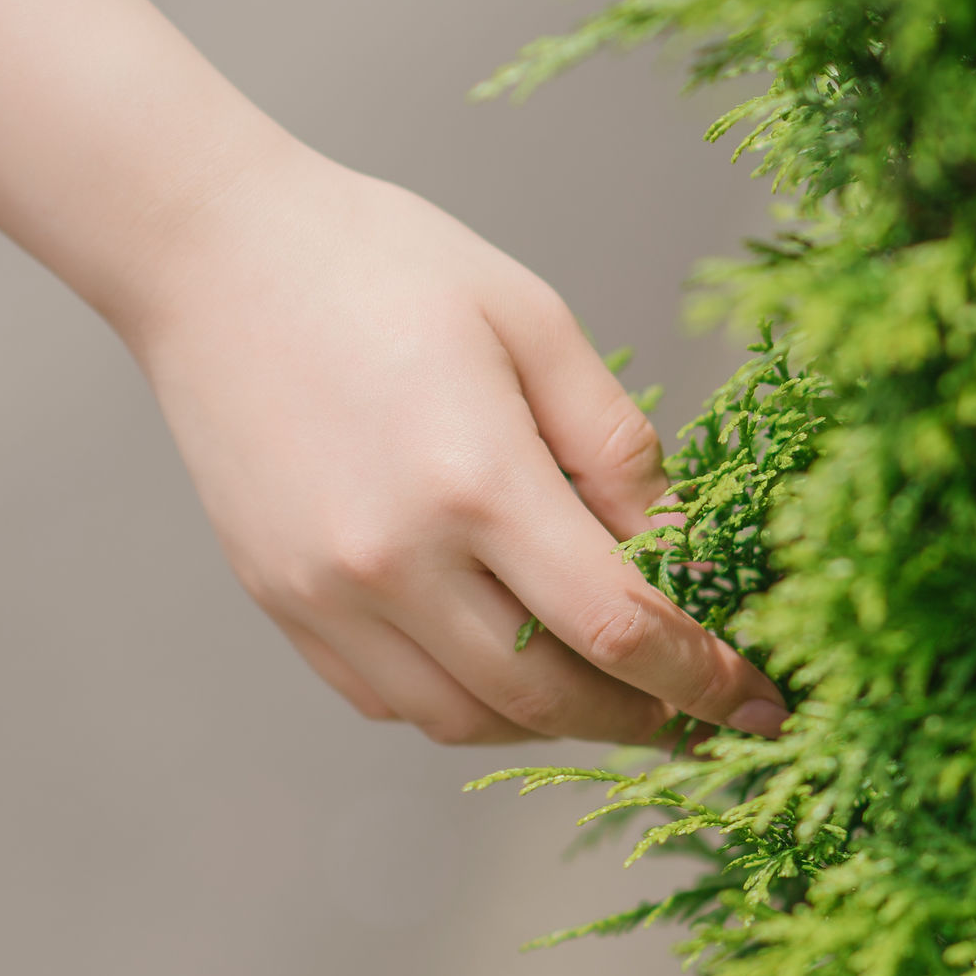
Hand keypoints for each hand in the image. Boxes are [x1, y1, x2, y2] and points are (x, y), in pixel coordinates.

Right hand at [122, 146, 784, 745]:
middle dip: (646, 718)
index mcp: (475, 479)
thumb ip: (617, 447)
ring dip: (559, 722)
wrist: (211, 252)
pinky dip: (471, 704)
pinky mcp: (285, 603)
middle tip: (703, 714)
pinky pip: (396, 700)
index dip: (705, 679)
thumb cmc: (383, 265)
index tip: (764, 705)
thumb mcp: (534, 322)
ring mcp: (328, 593)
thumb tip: (688, 552)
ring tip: (618, 694)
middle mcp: (394, 558)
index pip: (621, 626)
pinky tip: (514, 665)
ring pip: (469, 718)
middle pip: (551, 695)